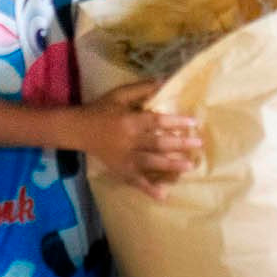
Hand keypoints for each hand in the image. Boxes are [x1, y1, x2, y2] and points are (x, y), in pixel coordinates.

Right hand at [79, 80, 201, 201]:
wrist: (78, 130)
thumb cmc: (102, 109)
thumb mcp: (119, 94)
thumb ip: (141, 89)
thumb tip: (164, 81)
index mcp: (130, 121)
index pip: (156, 122)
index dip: (175, 122)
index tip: (193, 123)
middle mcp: (128, 141)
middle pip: (157, 143)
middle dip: (179, 144)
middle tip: (198, 144)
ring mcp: (124, 158)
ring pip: (150, 163)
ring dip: (170, 166)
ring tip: (189, 166)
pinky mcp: (120, 170)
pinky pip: (135, 181)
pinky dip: (148, 189)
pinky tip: (163, 195)